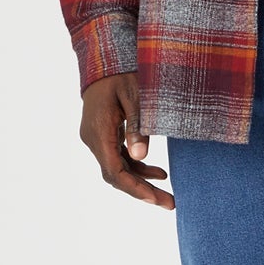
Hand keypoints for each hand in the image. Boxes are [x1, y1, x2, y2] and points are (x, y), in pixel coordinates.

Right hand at [79, 70, 174, 209]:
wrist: (103, 60)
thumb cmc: (122, 74)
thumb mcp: (136, 97)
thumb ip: (138, 127)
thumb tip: (141, 158)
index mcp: (99, 132)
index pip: (115, 171)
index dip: (136, 188)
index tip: (157, 199)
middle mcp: (93, 139)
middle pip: (116, 176)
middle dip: (142, 191)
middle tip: (170, 204)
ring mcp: (95, 138)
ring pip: (118, 169)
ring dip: (141, 181)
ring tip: (167, 193)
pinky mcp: (102, 135)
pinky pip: (119, 158)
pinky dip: (137, 167)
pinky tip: (159, 172)